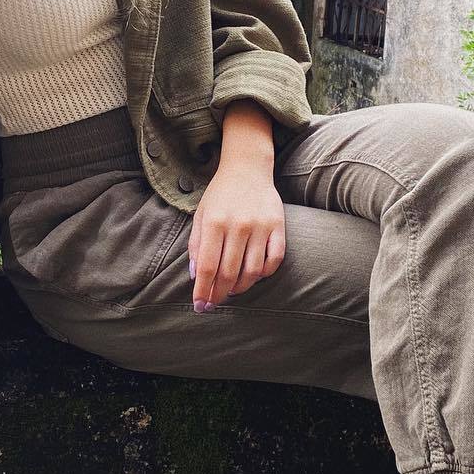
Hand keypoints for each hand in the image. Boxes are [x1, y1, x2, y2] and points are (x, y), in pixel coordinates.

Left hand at [187, 162, 285, 310]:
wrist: (247, 168)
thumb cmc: (220, 194)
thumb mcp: (201, 214)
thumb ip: (196, 244)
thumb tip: (195, 276)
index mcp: (214, 222)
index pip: (207, 266)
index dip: (203, 290)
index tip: (200, 305)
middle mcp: (238, 225)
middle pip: (229, 272)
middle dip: (219, 294)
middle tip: (214, 303)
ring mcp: (260, 226)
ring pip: (252, 271)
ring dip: (241, 287)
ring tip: (232, 290)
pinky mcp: (278, 226)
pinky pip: (274, 260)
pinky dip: (264, 273)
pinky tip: (254, 274)